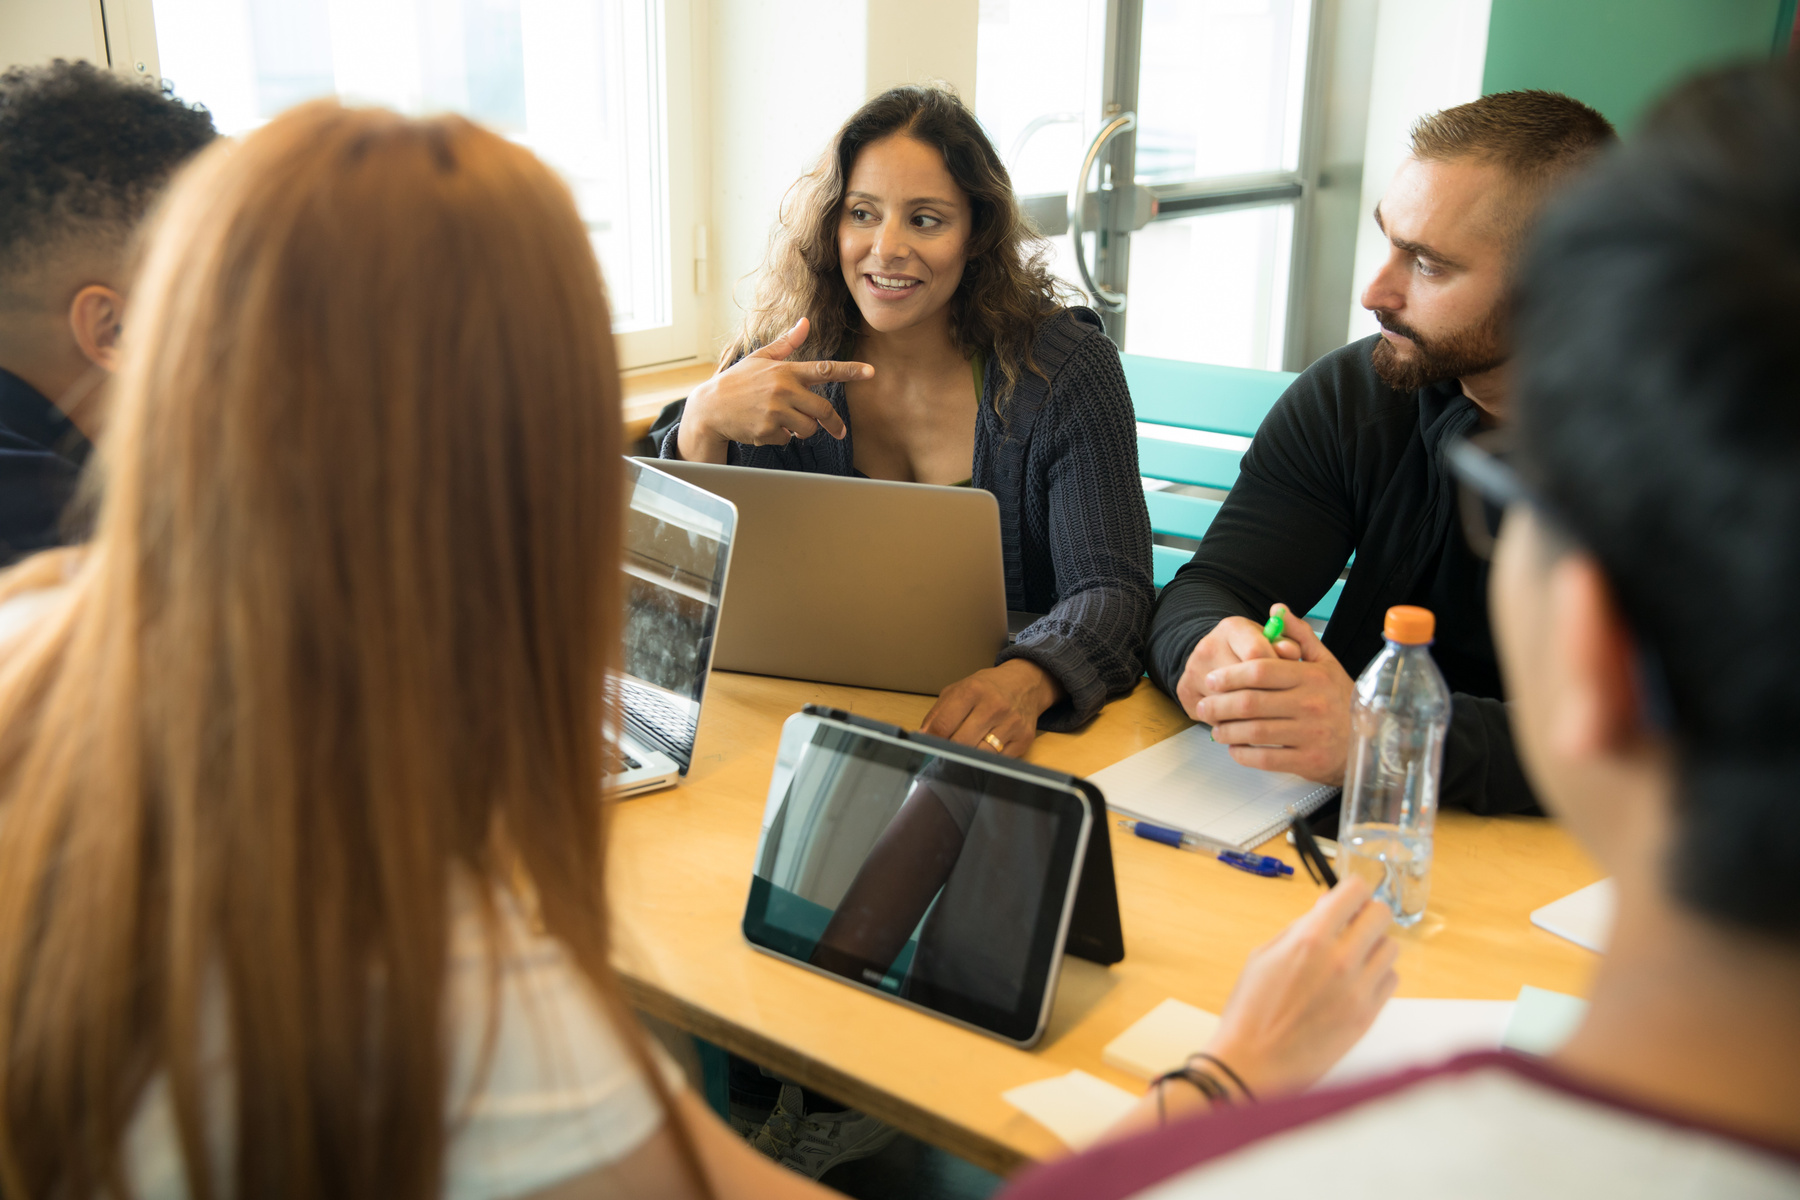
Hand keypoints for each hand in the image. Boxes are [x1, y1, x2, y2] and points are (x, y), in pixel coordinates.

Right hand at [674, 318, 871, 461]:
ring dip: (803, 430)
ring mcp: (775, 411)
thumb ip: (786, 344)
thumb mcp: (760, 358)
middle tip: (838, 430)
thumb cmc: (737, 382)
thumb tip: (805, 323)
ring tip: (785, 422)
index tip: (871, 372)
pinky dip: (781, 437)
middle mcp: (783, 389)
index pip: (824, 369)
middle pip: (823, 409)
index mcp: (785, 370)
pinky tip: (764, 427)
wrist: (710, 408)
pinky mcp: (767, 430)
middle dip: (833, 422)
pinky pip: (787, 439)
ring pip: (808, 428)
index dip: (850, 370)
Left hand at [919, 659, 1063, 758]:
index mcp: (972, 691)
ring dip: (969, 758)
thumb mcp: (958, 690)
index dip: (931, 740)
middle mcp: (994, 706)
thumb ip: (938, 713)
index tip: (928, 746)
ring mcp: (1011, 723)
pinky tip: (984, 752)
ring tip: (965, 752)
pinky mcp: (1024, 738)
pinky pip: (999, 761)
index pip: (943, 725)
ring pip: (980, 755)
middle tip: (946, 752)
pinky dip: (988, 761)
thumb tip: (921, 736)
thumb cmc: (987, 688)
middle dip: (949, 750)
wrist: (1025, 683)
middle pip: (961, 743)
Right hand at [1096, 875, 1396, 1141]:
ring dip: (1374, 946)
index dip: (1351, 890)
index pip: (1354, 892)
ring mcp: (1358, 990)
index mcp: (1310, 938)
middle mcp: (1341, 960)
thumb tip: (1325, 910)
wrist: (1253, 1064)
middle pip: (1381, 915)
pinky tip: (1356, 982)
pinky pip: (1390, 981)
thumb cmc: (1250, 1011)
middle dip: (1366, 914)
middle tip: (1352, 924)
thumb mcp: (1264, 956)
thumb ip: (1299, 929)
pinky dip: (1377, 975)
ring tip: (1353, 957)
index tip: (1347, 896)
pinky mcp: (1367, 1016)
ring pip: (1390, 948)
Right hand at [1174, 613, 1301, 715]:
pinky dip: (1233, 725)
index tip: (1289, 681)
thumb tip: (1291, 653)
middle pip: (1242, 684)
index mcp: (1232, 628)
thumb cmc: (1253, 650)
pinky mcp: (1184, 692)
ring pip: (1228, 706)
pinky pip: (1214, 718)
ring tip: (1268, 717)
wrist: (1216, 657)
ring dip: (1251, 717)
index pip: (1257, 655)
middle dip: (1266, 698)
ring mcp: (1192, 671)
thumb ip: (1293, 641)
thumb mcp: (1276, 640)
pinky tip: (1246, 723)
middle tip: (1282, 706)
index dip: (1278, 672)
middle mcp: (1207, 647)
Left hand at [1191, 604, 1353, 784]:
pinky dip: (1244, 754)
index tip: (1212, 680)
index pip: (1261, 671)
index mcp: (1312, 676)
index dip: (1230, 675)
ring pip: (1255, 732)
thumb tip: (1276, 610)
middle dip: (1220, 705)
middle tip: (1205, 705)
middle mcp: (1311, 704)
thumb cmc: (1341, 700)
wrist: (1369, 741)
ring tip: (1216, 728)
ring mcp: (1310, 734)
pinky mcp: (1308, 761)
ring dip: (1227, 730)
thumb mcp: (1326, 663)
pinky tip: (1235, 748)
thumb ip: (1300, 635)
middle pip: (1251, 702)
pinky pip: (1266, 759)